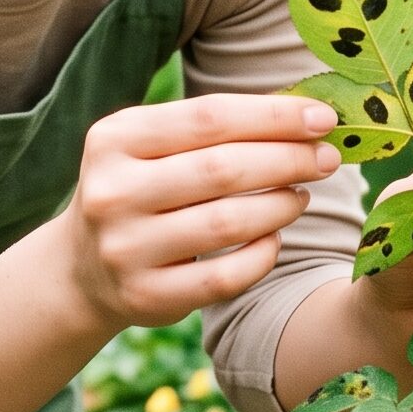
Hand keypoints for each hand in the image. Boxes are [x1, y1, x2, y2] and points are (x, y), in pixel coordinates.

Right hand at [57, 93, 342, 330]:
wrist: (84, 266)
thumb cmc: (142, 187)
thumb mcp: (154, 145)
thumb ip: (214, 128)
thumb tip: (307, 115)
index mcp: (114, 138)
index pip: (209, 117)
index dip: (274, 116)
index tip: (324, 118)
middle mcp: (113, 191)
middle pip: (222, 168)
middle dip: (288, 160)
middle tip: (328, 158)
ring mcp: (125, 248)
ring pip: (227, 223)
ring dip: (280, 206)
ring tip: (302, 196)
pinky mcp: (145, 295)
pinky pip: (225, 277)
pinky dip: (262, 255)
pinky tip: (274, 238)